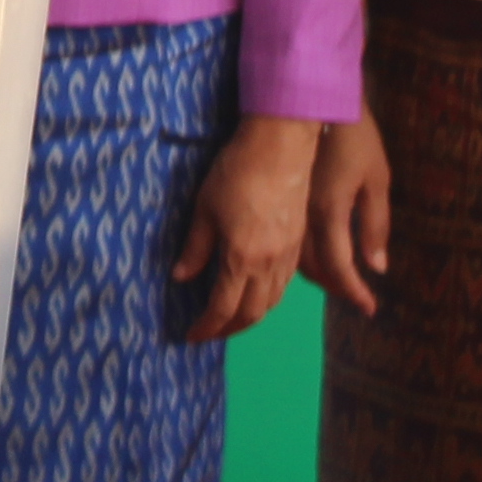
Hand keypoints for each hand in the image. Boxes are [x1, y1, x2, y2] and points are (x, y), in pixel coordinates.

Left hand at [173, 117, 318, 342]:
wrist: (282, 145)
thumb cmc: (237, 172)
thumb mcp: (205, 209)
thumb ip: (195, 248)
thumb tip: (181, 277)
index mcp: (242, 259)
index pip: (223, 308)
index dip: (207, 327)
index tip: (191, 336)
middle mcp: (269, 265)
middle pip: (252, 313)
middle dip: (229, 329)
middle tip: (210, 332)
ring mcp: (288, 255)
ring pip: (272, 302)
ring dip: (251, 316)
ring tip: (231, 317)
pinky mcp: (299, 243)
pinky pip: (284, 284)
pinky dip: (267, 298)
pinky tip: (255, 292)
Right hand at [303, 115, 391, 315]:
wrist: (310, 99)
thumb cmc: (353, 134)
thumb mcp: (377, 178)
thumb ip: (375, 225)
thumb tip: (377, 267)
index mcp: (330, 214)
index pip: (340, 268)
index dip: (354, 292)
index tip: (370, 309)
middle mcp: (304, 220)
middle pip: (315, 270)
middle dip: (337, 286)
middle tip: (355, 296)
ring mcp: (287, 211)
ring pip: (294, 259)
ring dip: (317, 275)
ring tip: (337, 280)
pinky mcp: (278, 202)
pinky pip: (284, 242)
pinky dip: (300, 256)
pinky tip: (311, 254)